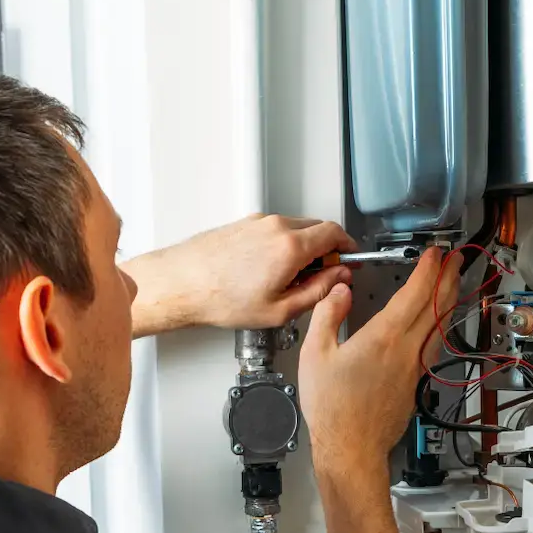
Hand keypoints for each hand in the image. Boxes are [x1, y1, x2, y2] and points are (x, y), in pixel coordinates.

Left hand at [123, 214, 357, 336]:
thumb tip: (339, 278)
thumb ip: (318, 291)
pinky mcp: (244, 223)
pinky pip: (276, 229)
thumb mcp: (281, 310)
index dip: (348, 247)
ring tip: (291, 278)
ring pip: (297, 228)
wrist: (182, 284)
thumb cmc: (222, 299)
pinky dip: (284, 245)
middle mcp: (276, 226)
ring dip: (304, 247)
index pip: (335, 233)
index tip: (350, 259)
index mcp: (291, 246)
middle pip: (318, 227)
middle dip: (327, 249)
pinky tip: (270, 271)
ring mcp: (258, 222)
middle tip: (323, 275)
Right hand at [299, 247, 460, 476]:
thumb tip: (339, 290)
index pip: (415, 294)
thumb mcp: (314, 355)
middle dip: (449, 278)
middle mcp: (406, 351)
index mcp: (384, 338)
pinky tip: (436, 325)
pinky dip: (439, 326)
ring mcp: (414, 368)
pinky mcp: (415, 384)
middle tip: (456, 259)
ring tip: (454, 284)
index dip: (429, 269)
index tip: (435, 253)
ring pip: (440, 327)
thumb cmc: (332, 409)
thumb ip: (327, 316)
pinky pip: (433, 346)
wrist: (351, 449)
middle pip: (437, 307)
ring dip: (450, 301)